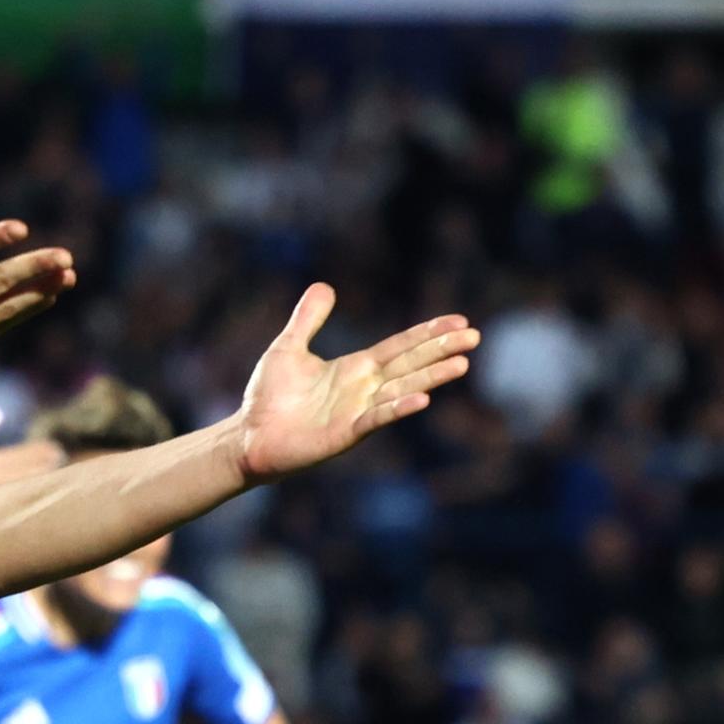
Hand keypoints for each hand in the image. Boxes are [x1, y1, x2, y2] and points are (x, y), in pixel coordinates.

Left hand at [233, 285, 479, 483]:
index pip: (400, 346)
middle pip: (410, 364)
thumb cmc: (269, 398)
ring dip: (431, 377)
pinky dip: (398, 408)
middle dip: (441, 350)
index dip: (428, 333)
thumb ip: (308, 320)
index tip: (458, 320)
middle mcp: (364, 390)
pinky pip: (376, 419)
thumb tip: (325, 286)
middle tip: (475, 336)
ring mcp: (357, 412)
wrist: (248, 436)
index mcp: (356, 369)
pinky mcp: (345, 434)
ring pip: (402, 389)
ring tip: (462, 364)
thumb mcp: (288, 348)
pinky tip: (423, 398)